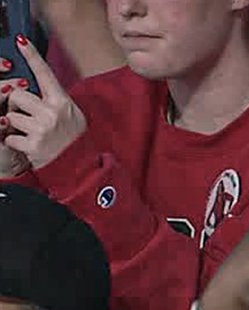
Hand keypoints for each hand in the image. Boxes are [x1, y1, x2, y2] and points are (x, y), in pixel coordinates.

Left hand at [2, 39, 87, 168]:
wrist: (82, 172)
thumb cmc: (75, 143)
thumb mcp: (73, 117)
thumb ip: (54, 101)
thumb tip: (32, 88)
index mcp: (62, 103)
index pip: (44, 73)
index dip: (32, 55)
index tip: (21, 42)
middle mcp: (52, 113)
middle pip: (17, 95)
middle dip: (15, 105)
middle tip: (25, 117)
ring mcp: (42, 130)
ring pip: (11, 116)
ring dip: (15, 125)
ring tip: (29, 134)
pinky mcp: (33, 146)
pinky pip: (10, 137)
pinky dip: (14, 143)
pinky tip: (27, 146)